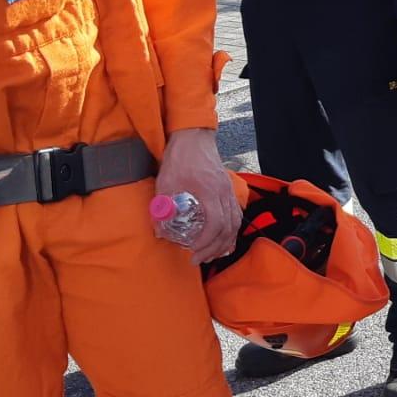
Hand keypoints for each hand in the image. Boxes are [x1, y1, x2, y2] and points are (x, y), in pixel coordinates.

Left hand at [157, 127, 239, 264]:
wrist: (193, 137)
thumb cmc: (179, 158)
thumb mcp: (165, 182)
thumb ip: (163, 207)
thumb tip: (161, 232)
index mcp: (210, 192)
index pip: (215, 224)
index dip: (205, 242)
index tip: (193, 251)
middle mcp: (224, 193)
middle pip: (228, 228)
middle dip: (214, 248)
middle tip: (198, 259)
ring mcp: (229, 191)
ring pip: (235, 223)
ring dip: (224, 243)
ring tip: (210, 255)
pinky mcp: (228, 190)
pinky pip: (236, 215)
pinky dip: (231, 231)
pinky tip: (222, 240)